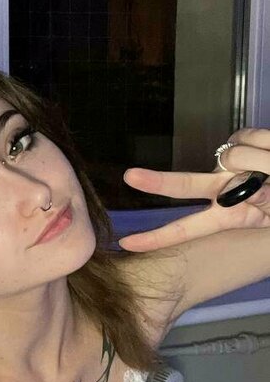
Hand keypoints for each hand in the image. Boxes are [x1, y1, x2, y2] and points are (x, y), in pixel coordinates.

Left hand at [117, 127, 269, 251]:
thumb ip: (258, 196)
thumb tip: (243, 172)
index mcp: (229, 215)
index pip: (187, 229)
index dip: (158, 237)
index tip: (126, 244)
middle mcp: (223, 189)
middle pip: (186, 185)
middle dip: (158, 182)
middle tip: (129, 176)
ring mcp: (231, 165)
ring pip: (235, 155)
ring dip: (265, 159)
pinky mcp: (241, 139)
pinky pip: (248, 137)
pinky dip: (267, 142)